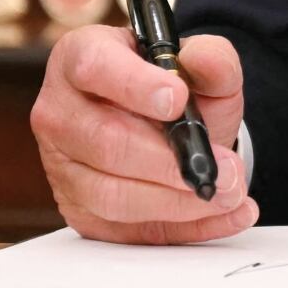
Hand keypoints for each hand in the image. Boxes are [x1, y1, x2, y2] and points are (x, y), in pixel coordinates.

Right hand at [29, 23, 256, 243]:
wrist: (167, 125)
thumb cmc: (173, 88)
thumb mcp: (199, 64)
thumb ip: (211, 57)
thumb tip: (201, 59)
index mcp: (80, 57)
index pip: (93, 67)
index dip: (134, 85)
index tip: (178, 100)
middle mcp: (59, 111)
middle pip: (106, 142)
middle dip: (170, 161)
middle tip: (224, 168)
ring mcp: (62, 166)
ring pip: (111, 195)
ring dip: (177, 202)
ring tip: (228, 193)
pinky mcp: (79, 210)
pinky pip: (125, 231)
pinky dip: (183, 229)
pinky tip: (224, 217)